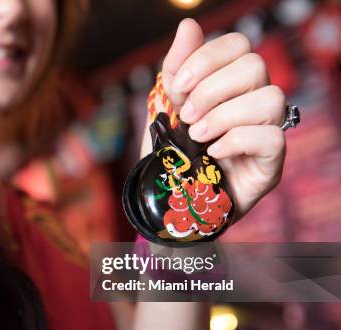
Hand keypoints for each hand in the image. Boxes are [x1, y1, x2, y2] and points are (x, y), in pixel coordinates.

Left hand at [156, 19, 285, 218]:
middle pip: (254, 66)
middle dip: (211, 90)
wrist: (171, 196)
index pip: (238, 44)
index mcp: (230, 82)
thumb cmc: (173, 150)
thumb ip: (177, 68)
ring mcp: (266, 130)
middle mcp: (254, 100)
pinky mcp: (271, 162)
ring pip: (270, 97)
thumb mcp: (165, 107)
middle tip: (187, 117)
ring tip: (197, 137)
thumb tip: (188, 25)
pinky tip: (213, 152)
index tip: (179, 86)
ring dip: (224, 116)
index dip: (208, 58)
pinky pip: (272, 137)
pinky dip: (236, 141)